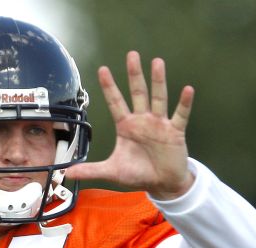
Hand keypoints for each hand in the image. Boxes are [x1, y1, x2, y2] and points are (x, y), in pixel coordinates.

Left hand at [65, 51, 194, 199]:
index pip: (116, 102)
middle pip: (137, 93)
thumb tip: (67, 173)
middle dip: (134, 74)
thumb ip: (91, 170)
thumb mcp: (113, 172)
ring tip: (157, 62)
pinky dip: (184, 103)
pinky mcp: (175, 132)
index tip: (102, 69)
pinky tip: (188, 90)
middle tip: (131, 55)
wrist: (163, 184)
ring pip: (158, 98)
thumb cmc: (138, 174)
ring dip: (158, 81)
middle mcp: (142, 120)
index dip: (110, 87)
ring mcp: (159, 124)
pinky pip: (180, 115)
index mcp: (126, 126)